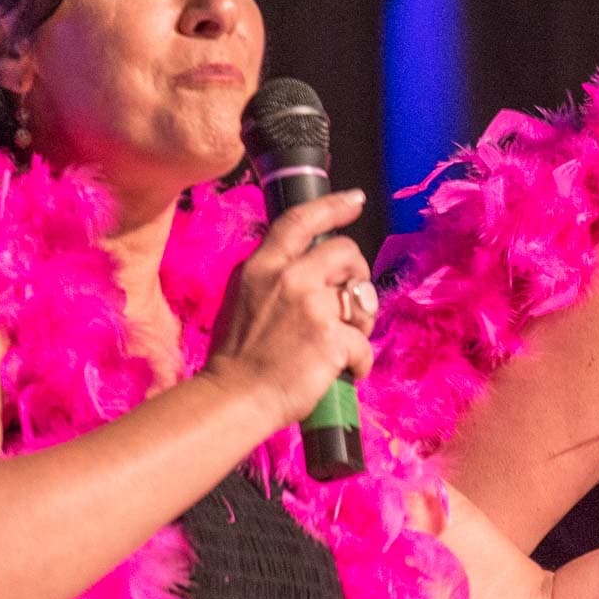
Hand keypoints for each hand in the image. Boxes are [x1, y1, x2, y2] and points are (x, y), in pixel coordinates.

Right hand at [203, 189, 377, 426]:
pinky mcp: (331, 337)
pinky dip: (360, 362)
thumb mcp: (243, 298)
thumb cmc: (237, 357)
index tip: (355, 200)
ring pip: (361, 298)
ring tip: (345, 342)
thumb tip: (308, 266)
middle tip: (351, 302)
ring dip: (361, 321)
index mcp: (262, 265)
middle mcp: (289, 277)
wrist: (234, 398)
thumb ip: (273, 276)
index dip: (333, 205)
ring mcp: (312, 306)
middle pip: (346, 253)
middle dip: (357, 274)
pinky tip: (346, 371)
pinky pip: (364, 343)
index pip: (300, 220)